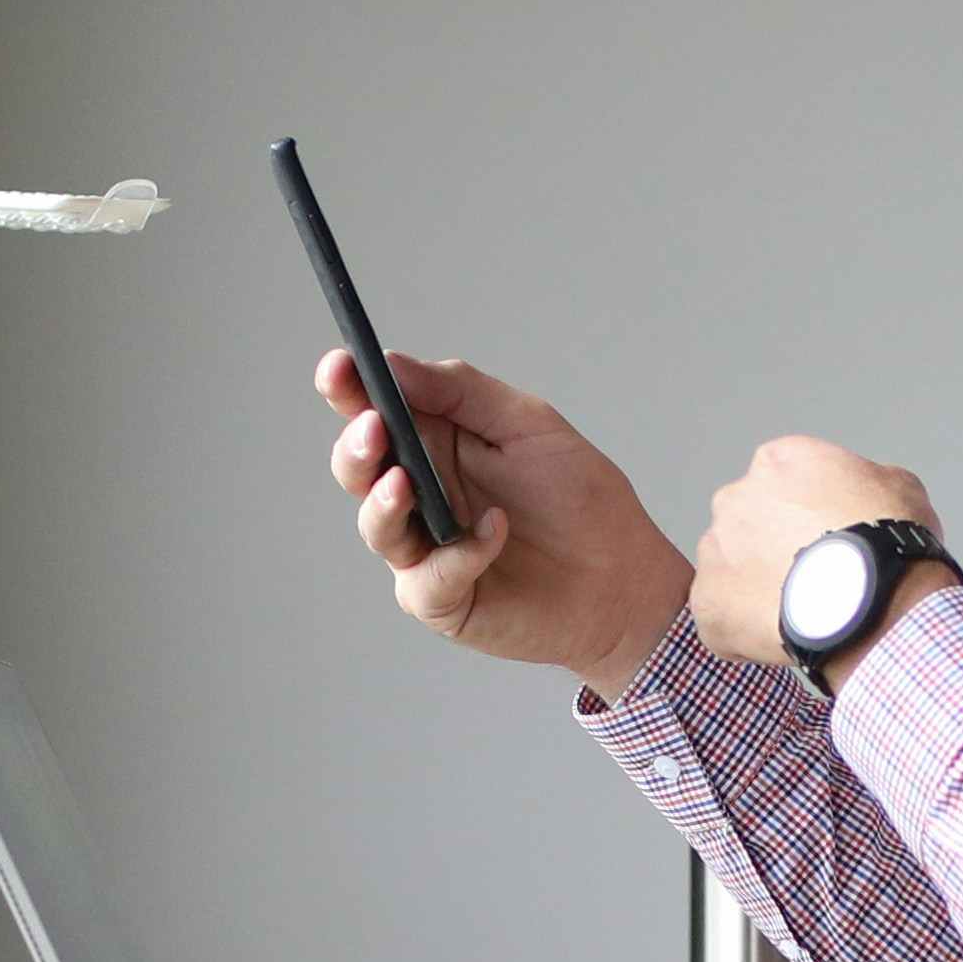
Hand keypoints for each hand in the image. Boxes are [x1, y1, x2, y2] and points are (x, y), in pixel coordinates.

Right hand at [317, 348, 687, 697]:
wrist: (624, 578)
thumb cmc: (580, 498)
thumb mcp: (527, 424)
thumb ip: (460, 390)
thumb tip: (392, 363)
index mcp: (436, 443)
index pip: (375, 410)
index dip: (347, 388)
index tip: (338, 368)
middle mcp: (421, 494)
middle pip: (359, 469)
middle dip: (356, 449)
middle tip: (373, 430)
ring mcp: (426, 549)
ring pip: (376, 527)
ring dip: (385, 503)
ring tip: (406, 484)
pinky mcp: (442, 599)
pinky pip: (425, 580)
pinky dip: (458, 556)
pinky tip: (496, 533)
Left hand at [688, 436, 941, 673]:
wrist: (871, 600)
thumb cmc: (886, 544)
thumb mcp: (899, 487)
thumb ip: (866, 484)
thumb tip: (863, 500)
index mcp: (777, 462)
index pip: (781, 485)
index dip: (805, 517)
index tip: (825, 540)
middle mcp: (735, 498)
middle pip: (747, 525)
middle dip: (772, 549)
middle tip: (811, 578)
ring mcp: (715, 551)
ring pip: (729, 571)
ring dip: (755, 589)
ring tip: (800, 612)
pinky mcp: (707, 603)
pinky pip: (720, 619)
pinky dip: (744, 631)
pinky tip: (781, 637)